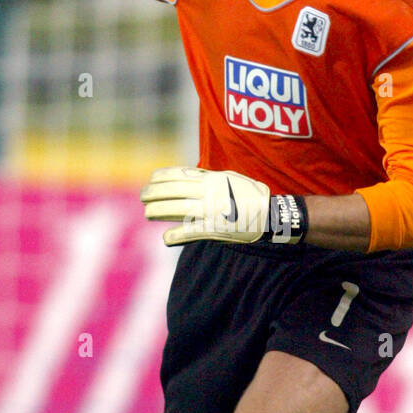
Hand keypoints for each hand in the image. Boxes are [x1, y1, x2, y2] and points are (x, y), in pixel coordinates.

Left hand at [140, 167, 307, 246]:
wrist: (270, 213)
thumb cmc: (251, 194)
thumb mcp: (230, 177)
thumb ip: (209, 177)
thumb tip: (192, 174)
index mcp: (212, 178)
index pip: (180, 174)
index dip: (162, 177)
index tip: (151, 179)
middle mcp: (208, 192)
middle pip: (173, 191)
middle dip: (154, 193)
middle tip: (143, 196)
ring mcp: (210, 211)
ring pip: (177, 209)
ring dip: (158, 211)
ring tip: (147, 213)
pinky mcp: (215, 229)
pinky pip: (191, 232)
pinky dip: (176, 236)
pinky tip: (165, 238)